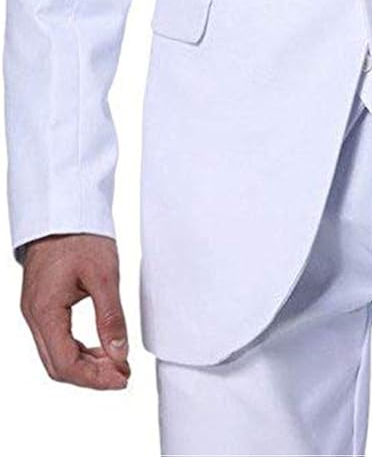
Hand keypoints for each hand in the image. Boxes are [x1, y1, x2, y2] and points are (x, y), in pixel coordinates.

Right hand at [20, 233, 130, 388]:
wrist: (62, 208)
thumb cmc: (79, 234)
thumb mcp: (104, 274)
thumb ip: (111, 317)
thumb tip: (120, 354)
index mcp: (44, 310)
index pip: (66, 364)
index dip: (96, 378)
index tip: (122, 378)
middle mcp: (34, 316)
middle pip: (58, 366)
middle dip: (91, 376)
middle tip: (122, 375)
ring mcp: (35, 311)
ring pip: (56, 356)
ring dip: (85, 365)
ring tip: (116, 363)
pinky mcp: (41, 304)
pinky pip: (56, 340)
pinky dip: (78, 350)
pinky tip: (100, 348)